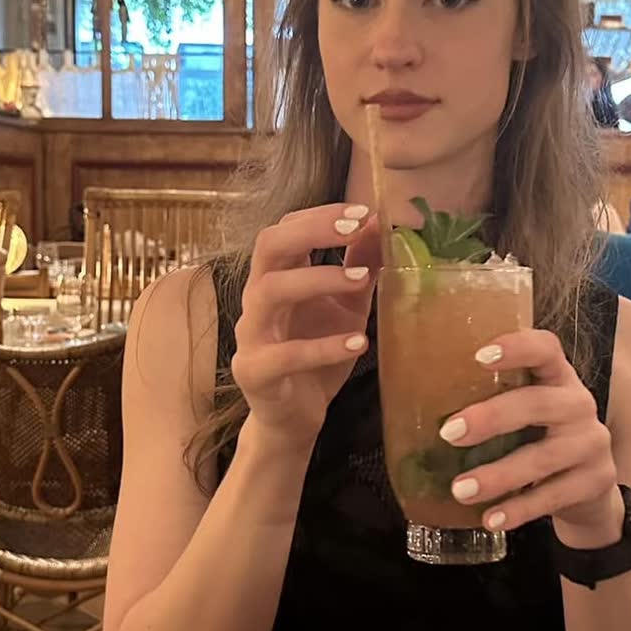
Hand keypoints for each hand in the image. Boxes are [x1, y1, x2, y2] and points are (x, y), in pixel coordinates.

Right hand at [232, 204, 381, 450]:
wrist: (295, 417)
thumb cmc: (316, 356)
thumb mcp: (347, 307)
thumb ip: (359, 267)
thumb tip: (380, 225)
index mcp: (276, 277)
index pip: (286, 229)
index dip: (321, 215)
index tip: (364, 213)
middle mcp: (257, 299)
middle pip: (268, 246)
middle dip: (311, 231)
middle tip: (355, 228)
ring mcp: (250, 335)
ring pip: (269, 292)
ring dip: (318, 279)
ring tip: (363, 279)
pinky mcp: (254, 372)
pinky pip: (285, 355)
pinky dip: (323, 347)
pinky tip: (358, 343)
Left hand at [437, 329, 624, 546]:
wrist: (590, 486)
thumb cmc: (540, 437)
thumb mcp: (526, 412)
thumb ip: (493, 402)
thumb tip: (418, 410)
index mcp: (558, 377)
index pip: (545, 348)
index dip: (516, 347)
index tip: (479, 356)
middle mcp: (579, 403)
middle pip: (538, 403)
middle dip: (492, 417)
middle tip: (449, 433)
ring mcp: (592, 443)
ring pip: (543, 458)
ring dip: (498, 475)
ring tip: (461, 490)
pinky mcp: (595, 481)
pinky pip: (553, 496)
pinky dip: (518, 509)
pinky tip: (491, 519)